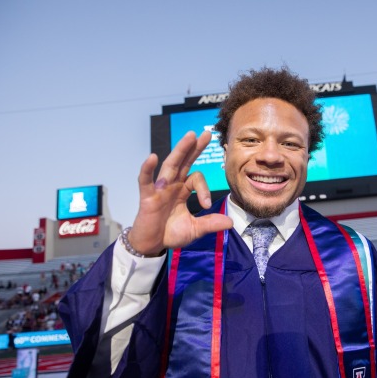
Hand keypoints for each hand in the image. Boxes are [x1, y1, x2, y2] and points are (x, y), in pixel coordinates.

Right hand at [127, 131, 232, 255]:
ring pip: (170, 165)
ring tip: (190, 136)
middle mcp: (172, 185)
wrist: (152, 245)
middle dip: (195, 148)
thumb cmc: (170, 233)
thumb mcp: (195, 229)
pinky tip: (152, 157)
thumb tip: (230, 222)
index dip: (204, 189)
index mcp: (183, 190)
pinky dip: (147, 169)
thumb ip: (210, 224)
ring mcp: (159, 189)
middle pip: (184, 162)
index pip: (197, 179)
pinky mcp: (147, 197)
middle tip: (206, 133)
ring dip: (180, 150)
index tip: (206, 204)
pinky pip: (146, 180)